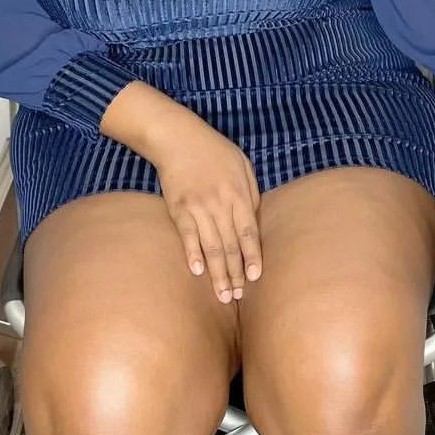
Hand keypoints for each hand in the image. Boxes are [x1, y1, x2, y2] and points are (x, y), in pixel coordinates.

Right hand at [149, 107, 263, 304]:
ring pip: (211, 247)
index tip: (256, 278)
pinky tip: (197, 272)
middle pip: (230, 246)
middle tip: (238, 297)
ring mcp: (198, 207)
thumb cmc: (215, 151)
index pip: (249, 233)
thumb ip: (251, 194)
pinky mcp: (178, 208)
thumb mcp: (242, 165)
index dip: (253, 257)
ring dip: (217, 273)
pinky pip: (187, 236)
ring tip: (223, 296)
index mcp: (239, 194)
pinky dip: (192, 254)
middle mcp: (220, 203)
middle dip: (236, 274)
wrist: (178, 138)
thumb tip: (253, 222)